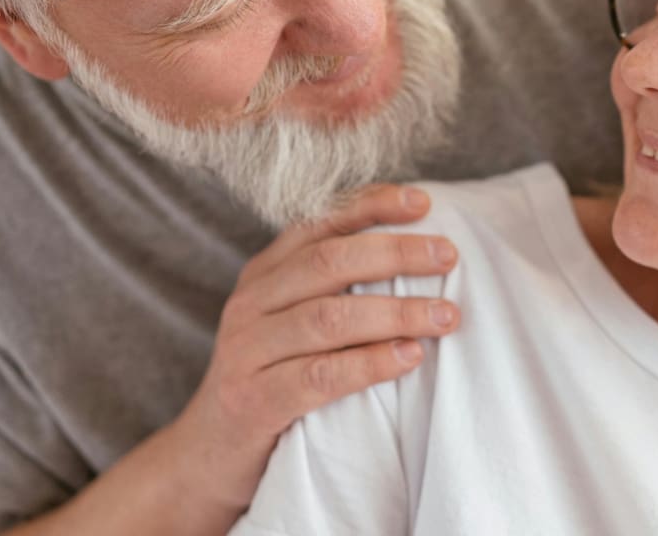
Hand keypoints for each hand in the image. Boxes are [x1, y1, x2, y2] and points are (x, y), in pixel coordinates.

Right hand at [166, 184, 460, 517]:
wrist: (209, 453)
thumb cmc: (273, 377)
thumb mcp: (293, 321)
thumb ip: (336, 288)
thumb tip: (418, 255)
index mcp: (265, 273)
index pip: (320, 222)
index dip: (372, 206)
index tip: (424, 203)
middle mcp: (252, 302)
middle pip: (329, 263)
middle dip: (395, 254)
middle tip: (448, 257)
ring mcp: (248, 351)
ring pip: (328, 318)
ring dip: (395, 313)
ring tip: (445, 316)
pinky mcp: (254, 400)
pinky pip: (320, 375)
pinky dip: (370, 364)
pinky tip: (409, 357)